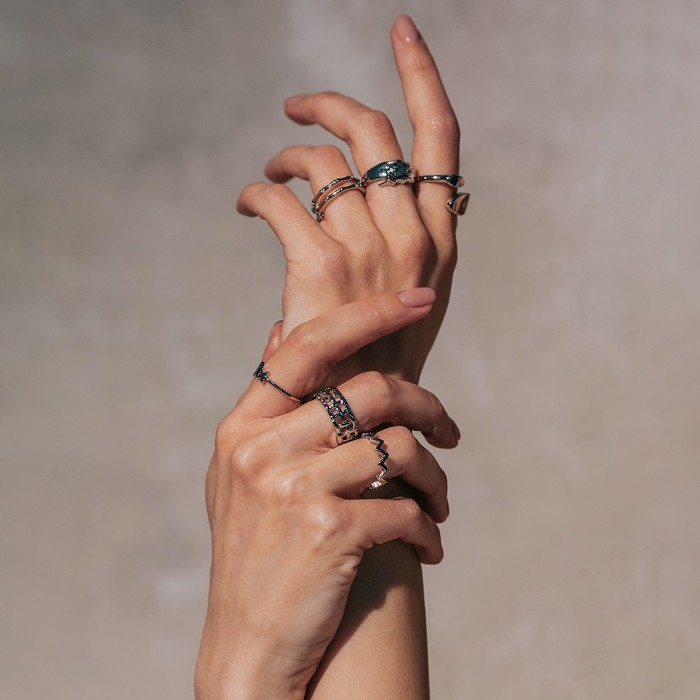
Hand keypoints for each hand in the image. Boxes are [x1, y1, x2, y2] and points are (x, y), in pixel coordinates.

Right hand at [195, 290, 457, 698]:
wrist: (247, 646)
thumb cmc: (253, 552)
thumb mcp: (237, 470)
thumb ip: (265, 401)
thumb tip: (280, 327)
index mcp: (243, 425)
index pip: (310, 343)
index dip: (369, 313)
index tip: (419, 300)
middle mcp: (262, 448)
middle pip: (370, 390)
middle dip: (425, 405)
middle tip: (450, 428)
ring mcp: (292, 488)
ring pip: (398, 447)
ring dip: (435, 475)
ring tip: (440, 498)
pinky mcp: (327, 532)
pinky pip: (404, 506)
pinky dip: (429, 525)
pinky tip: (430, 544)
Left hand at [237, 16, 462, 382]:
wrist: (365, 422)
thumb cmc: (384, 362)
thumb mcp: (415, 298)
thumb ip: (406, 242)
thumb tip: (376, 194)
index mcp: (440, 240)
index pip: (441, 138)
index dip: (422, 76)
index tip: (401, 33)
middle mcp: (412, 234)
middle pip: (373, 130)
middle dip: (330, 102)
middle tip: (295, 103)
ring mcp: (368, 249)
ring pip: (322, 157)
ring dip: (289, 152)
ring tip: (273, 171)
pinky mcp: (320, 267)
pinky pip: (279, 197)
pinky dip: (256, 192)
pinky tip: (248, 204)